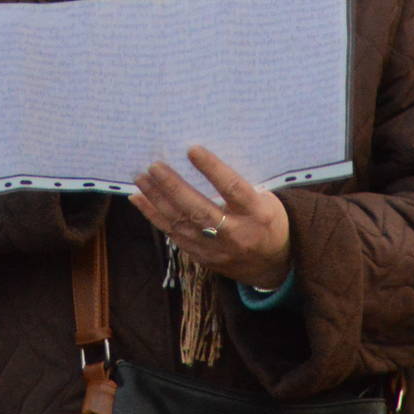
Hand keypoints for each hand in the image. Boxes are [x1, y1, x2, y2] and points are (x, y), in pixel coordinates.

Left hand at [131, 145, 291, 290]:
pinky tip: (140, 199)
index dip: (213, 169)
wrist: (273, 264)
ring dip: (157, 199)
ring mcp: (218, 250)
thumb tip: (202, 156)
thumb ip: (240, 184)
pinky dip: (155, 216)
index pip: (233, 189)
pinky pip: (174, 236)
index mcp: (257, 214)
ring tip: (141, 178)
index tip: (192, 149)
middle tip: (154, 166)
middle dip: (173, 187)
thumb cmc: (268, 220)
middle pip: (199, 210)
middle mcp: (236, 234)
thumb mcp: (266, 199)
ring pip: (181, 224)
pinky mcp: (203, 258)